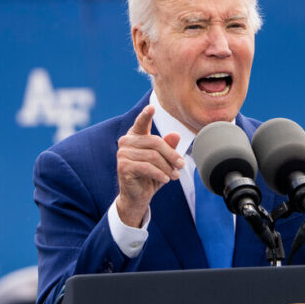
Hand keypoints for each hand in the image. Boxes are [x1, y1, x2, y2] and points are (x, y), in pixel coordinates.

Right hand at [115, 105, 183, 226]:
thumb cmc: (151, 175)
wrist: (138, 196)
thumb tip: (176, 135)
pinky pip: (147, 167)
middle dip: (171, 155)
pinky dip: (159, 174)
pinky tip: (165, 180)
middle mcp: (126, 142)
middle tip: (181, 166)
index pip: (141, 123)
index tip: (152, 107)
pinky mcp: (123, 166)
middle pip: (155, 142)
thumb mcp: (163, 160)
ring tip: (174, 176)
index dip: (146, 115)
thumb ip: (168, 147)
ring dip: (167, 167)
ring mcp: (122, 153)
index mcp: (135, 136)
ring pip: (153, 156)